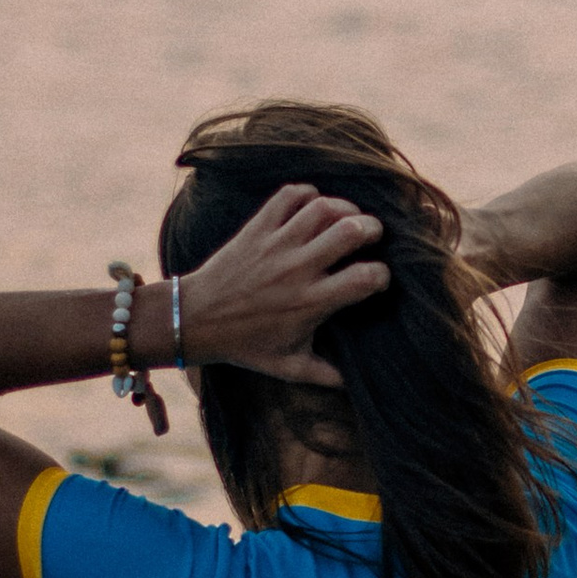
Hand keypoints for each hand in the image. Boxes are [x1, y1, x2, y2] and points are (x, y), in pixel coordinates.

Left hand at [174, 186, 390, 386]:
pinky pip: (289, 196)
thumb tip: (353, 384)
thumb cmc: (244, 344)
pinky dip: (307, 193)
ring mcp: (276, 244)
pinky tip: (313, 205)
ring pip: (322, 207)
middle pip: (349, 230)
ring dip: (344, 206)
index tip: (377, 279)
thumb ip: (324, 374)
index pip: (366, 278)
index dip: (382, 275)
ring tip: (348, 216)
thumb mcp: (287, 366)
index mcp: (311, 302)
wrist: (194, 320)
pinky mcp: (257, 228)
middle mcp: (298, 269)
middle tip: (372, 235)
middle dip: (371, 228)